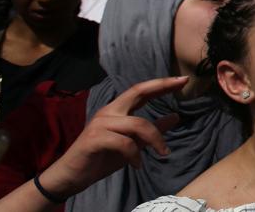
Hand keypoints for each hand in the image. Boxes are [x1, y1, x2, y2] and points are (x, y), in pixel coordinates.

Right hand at [37, 76, 187, 196]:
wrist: (71, 176)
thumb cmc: (101, 158)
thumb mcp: (133, 144)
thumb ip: (152, 130)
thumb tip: (176, 116)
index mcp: (117, 110)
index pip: (141, 90)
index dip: (161, 84)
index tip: (183, 79)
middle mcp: (108, 112)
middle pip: (137, 92)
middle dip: (161, 86)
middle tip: (182, 83)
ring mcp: (100, 124)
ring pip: (137, 124)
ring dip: (155, 139)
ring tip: (163, 153)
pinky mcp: (94, 139)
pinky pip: (124, 143)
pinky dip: (135, 155)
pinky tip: (138, 165)